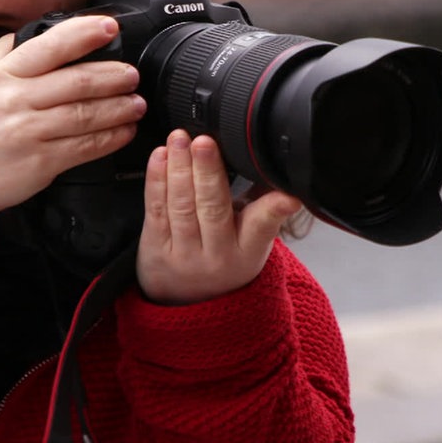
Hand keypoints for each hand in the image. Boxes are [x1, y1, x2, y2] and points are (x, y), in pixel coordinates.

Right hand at [0, 16, 145, 242]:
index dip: (84, 34)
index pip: (50, 46)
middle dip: (115, 76)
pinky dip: (111, 138)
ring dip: (120, 108)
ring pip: (86, 114)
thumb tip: (37, 29)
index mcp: (5, 74)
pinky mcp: (40, 162)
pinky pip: (85, 147)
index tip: (110, 28)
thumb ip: (8, 53)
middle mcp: (16, 99)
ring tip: (136, 103)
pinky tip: (125, 131)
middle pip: (78, 82)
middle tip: (132, 75)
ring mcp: (28, 132)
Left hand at [137, 129, 301, 304]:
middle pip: (213, 208)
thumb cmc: (225, 259)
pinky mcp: (155, 248)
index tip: (287, 194)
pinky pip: (156, 210)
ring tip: (179, 140)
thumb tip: (278, 166)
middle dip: (208, 172)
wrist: (187, 302)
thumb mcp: (253, 240)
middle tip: (204, 141)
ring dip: (179, 168)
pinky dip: (157, 180)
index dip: (274, 208)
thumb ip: (264, 205)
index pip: (262, 226)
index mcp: (248, 251)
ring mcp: (183, 254)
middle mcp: (216, 255)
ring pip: (182, 206)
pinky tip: (160, 157)